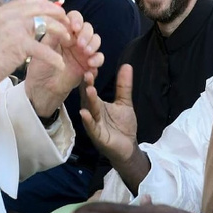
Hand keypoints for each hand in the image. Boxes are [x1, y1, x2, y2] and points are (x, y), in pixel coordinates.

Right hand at [0, 0, 70, 108]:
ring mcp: (12, 28)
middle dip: (58, 14)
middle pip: (41, 7)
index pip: (28, 1)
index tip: (54, 13)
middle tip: (68, 24)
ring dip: (61, 32)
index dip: (45, 5)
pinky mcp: (18, 44)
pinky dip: (54, 58)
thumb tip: (18, 27)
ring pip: (47, 24)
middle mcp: (6, 15)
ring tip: (68, 41)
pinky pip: (44, 49)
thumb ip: (2, 26)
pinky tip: (59, 64)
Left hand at [25, 10, 103, 115]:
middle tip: (80, 44)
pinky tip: (90, 65)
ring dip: (94, 45)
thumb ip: (53, 35)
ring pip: (96, 41)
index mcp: (63, 32)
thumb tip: (63, 23)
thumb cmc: (40, 66)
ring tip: (86, 53)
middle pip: (88, 28)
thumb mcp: (44, 48)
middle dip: (86, 34)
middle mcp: (75, 40)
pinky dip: (97, 60)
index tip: (74, 27)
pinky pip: (99, 59)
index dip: (77, 20)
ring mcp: (83, 52)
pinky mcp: (88, 64)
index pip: (74, 19)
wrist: (42, 87)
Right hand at [79, 65, 149, 192]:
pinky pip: (91, 127)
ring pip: (90, 110)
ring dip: (89, 100)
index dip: (91, 78)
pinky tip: (84, 113)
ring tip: (89, 89)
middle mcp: (92, 112)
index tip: (91, 65)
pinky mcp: (97, 136)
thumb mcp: (124, 102)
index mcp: (96, 104)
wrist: (128, 147)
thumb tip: (127, 65)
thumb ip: (123, 86)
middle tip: (88, 73)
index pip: (90, 88)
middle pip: (88, 98)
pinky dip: (87, 120)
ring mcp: (93, 124)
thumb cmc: (123, 126)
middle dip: (87, 86)